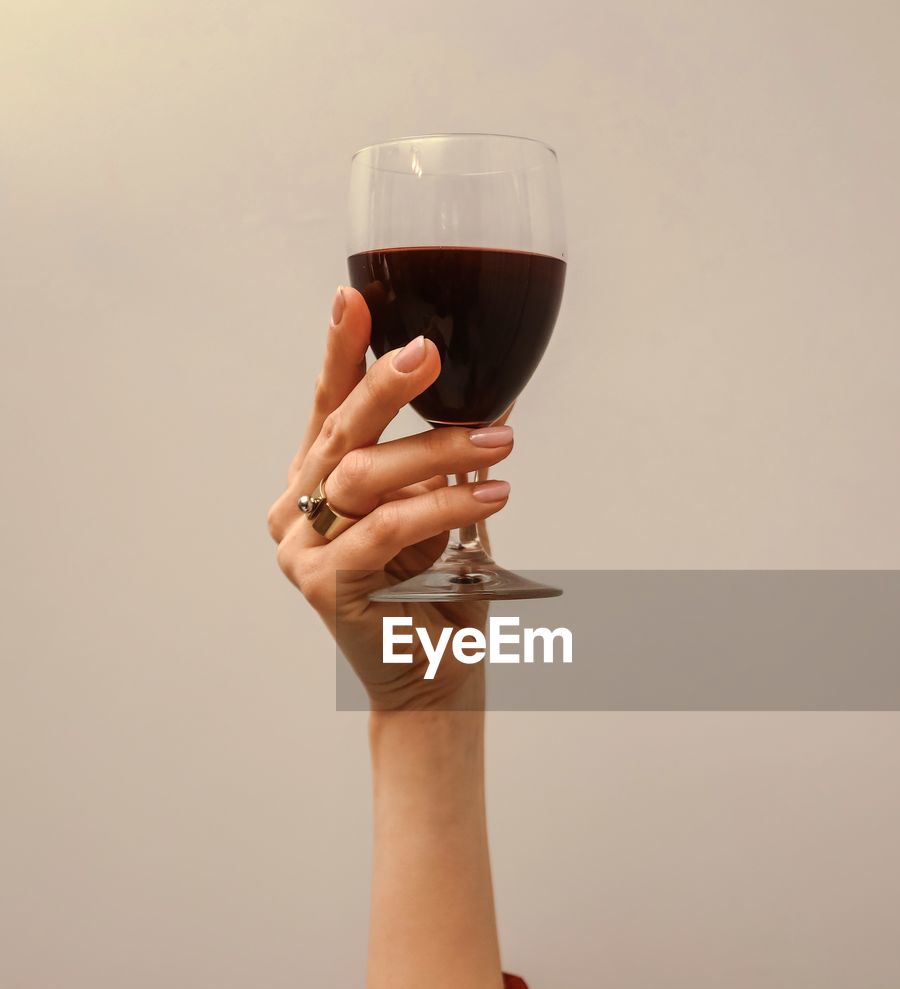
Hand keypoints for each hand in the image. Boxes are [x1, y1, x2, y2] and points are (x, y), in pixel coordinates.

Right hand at [268, 287, 513, 709]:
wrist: (435, 676)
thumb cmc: (438, 594)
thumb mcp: (442, 509)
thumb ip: (446, 457)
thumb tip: (493, 391)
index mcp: (319, 483)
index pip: (327, 407)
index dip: (340, 352)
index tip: (352, 297)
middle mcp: (297, 511)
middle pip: (341, 432)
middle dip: (386, 386)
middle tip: (429, 353)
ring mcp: (301, 549)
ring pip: (365, 477)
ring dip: (436, 452)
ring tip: (498, 443)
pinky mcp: (321, 585)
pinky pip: (383, 529)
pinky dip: (440, 506)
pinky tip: (489, 496)